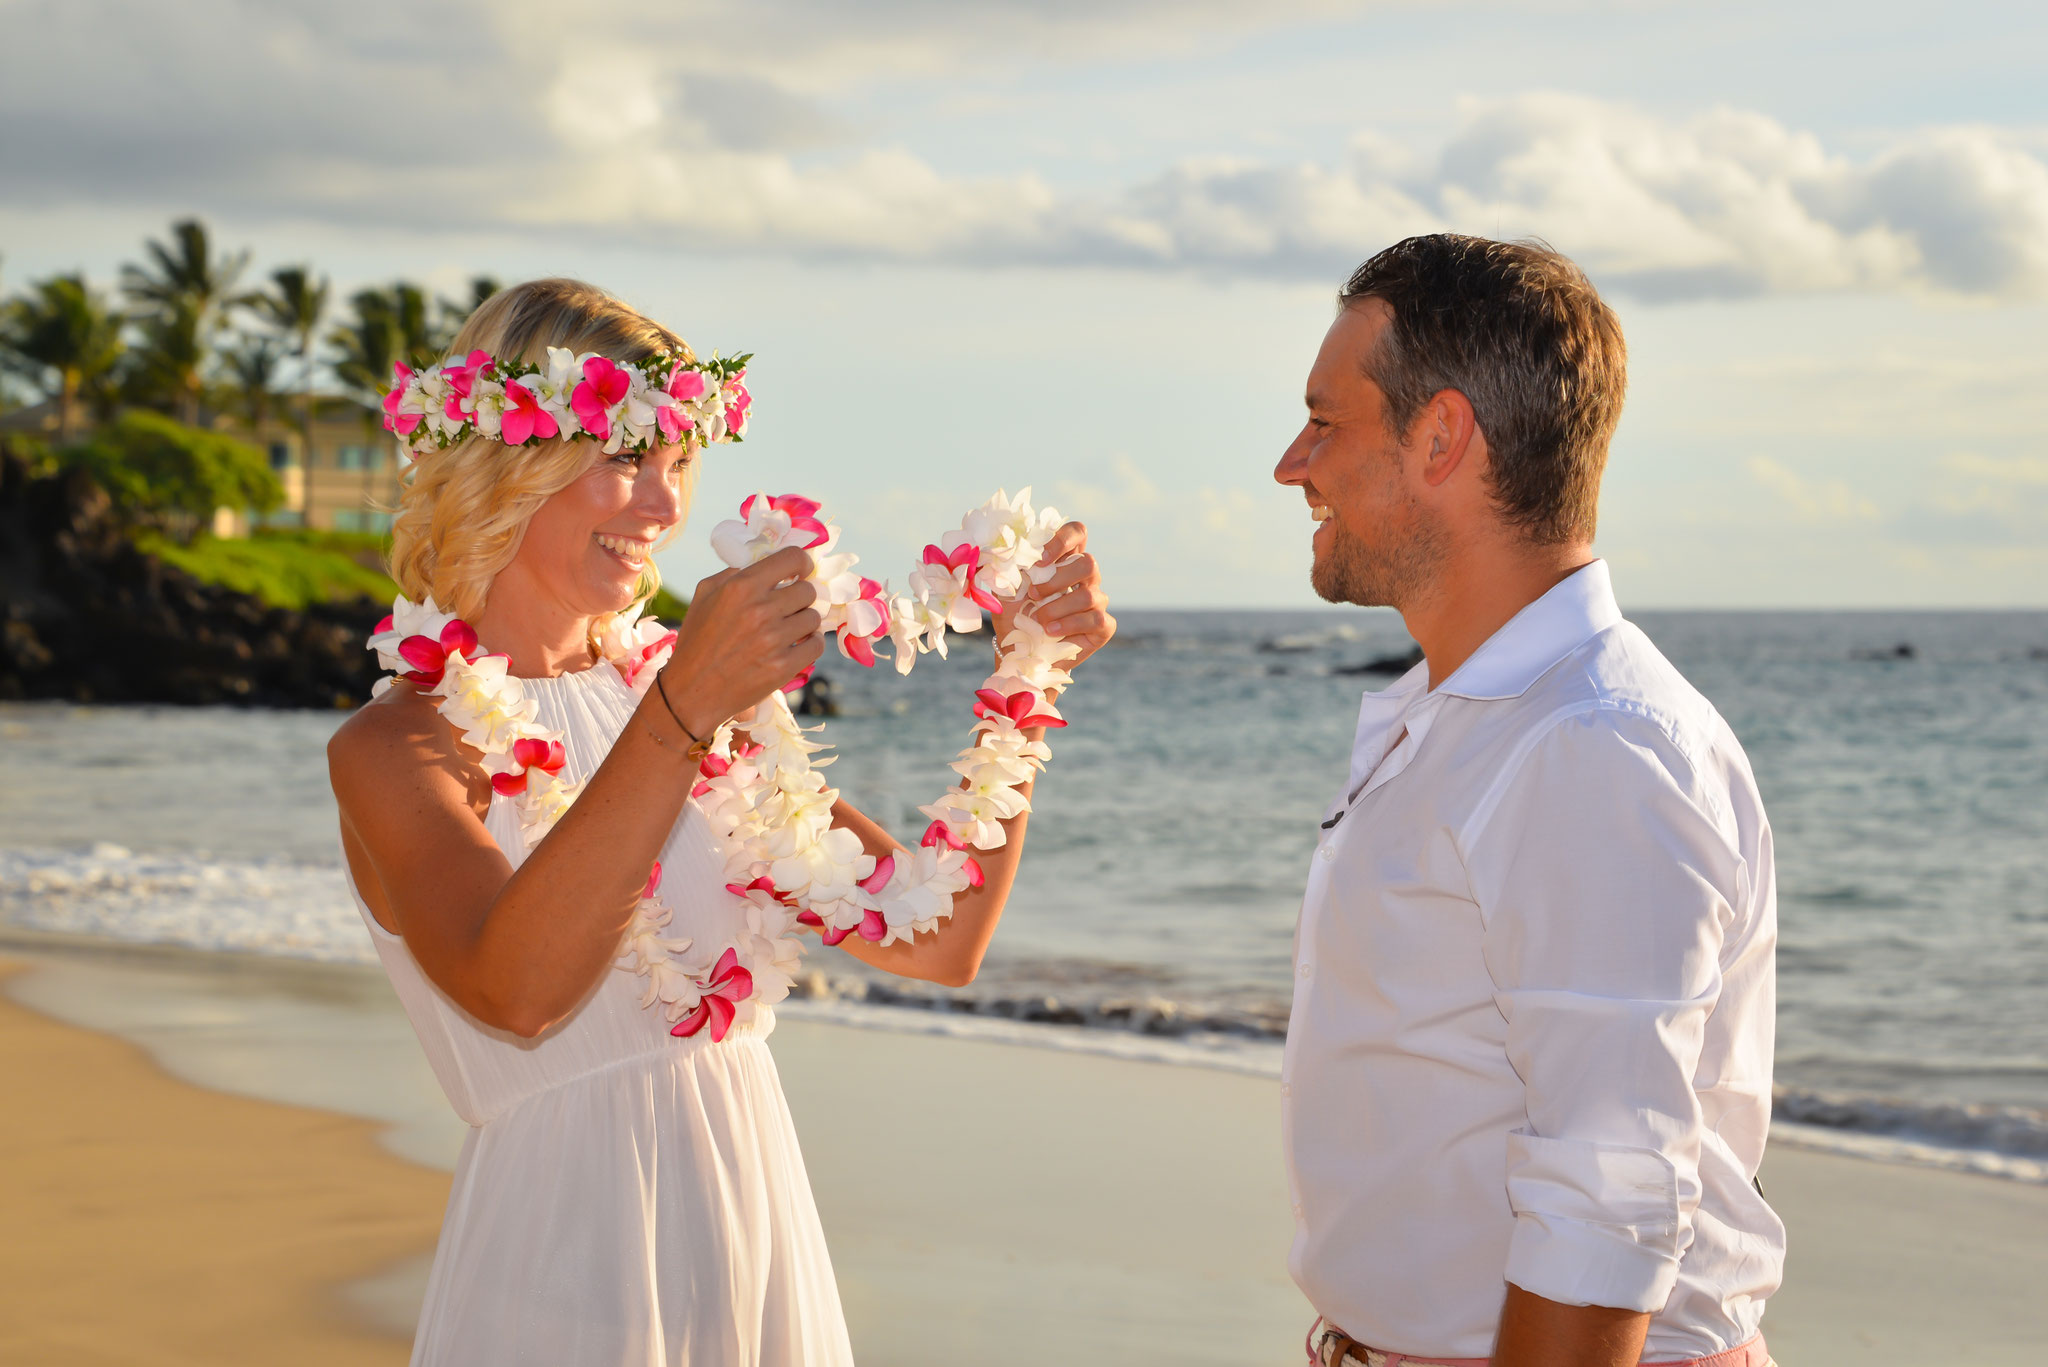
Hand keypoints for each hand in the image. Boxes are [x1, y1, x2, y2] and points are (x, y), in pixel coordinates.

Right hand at [659, 546, 822, 732]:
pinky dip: (811, 644)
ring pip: (814, 618)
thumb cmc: (697, 641)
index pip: (793, 558)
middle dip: (801, 597)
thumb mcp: (704, 595)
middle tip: (790, 607)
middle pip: (808, 590)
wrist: (692, 691)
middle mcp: (760, 609)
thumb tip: (764, 565)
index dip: (803, 563)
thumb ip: (732, 574)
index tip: (802, 571)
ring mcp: (774, 640)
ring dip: (805, 622)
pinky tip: (799, 645)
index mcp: (741, 587)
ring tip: (790, 629)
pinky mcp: (784, 666)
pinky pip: (817, 645)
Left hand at [994, 521, 1115, 667]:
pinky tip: (1052, 632)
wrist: (1019, 652)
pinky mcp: (1103, 627)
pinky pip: (1097, 619)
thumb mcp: (1005, 588)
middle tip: (1034, 594)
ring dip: (1058, 608)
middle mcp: (1086, 578)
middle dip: (1058, 579)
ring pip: (1089, 594)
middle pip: (1088, 562)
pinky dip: (1070, 625)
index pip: (1077, 533)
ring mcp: (1097, 601)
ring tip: (1039, 620)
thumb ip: (1005, 567)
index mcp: (1065, 561)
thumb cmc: (1014, 616)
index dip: (1063, 539)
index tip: (1040, 559)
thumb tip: (998, 548)